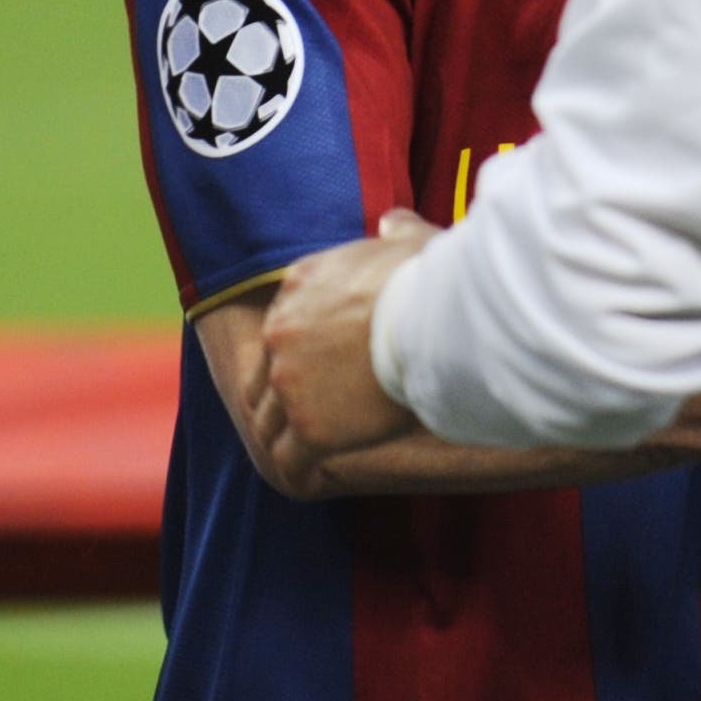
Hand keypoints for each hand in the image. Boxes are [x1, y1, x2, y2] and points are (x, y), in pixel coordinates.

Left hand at [254, 210, 431, 481]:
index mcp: (300, 284)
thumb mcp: (411, 242)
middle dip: (284, 391)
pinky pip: (290, 459)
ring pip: (271, 418)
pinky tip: (308, 478)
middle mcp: (280, 332)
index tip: (319, 362)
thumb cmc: (432, 280)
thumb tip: (392, 222)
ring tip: (300, 450)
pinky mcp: (308, 428)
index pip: (285, 322)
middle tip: (307, 412)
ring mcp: (289, 383)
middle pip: (268, 371)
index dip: (300, 347)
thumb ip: (396, 231)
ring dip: (287, 433)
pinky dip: (299, 470)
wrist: (432, 320)